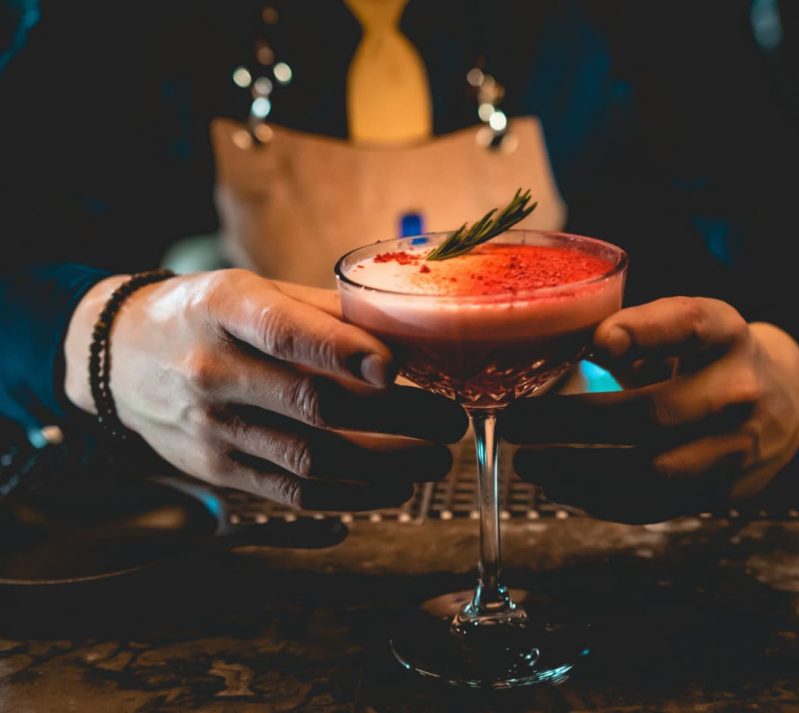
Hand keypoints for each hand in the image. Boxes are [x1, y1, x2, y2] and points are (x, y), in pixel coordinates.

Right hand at [64, 269, 467, 509]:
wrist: (120, 360)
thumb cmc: (208, 317)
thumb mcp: (253, 291)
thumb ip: (326, 312)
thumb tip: (410, 330)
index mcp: (227, 308)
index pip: (288, 332)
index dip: (345, 352)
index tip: (398, 369)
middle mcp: (214, 369)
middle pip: (314, 404)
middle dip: (396, 419)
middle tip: (450, 422)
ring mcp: (212, 427)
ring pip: (310, 459)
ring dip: (385, 466)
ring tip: (434, 461)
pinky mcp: (217, 470)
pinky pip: (291, 493)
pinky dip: (350, 496)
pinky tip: (392, 488)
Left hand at [504, 297, 798, 522]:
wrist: (787, 399)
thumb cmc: (711, 357)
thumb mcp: (686, 324)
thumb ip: (634, 330)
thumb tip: (559, 342)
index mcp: (725, 334)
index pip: (689, 326)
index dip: (643, 333)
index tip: (596, 343)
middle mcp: (738, 390)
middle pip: (654, 414)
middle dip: (575, 423)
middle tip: (518, 422)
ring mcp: (737, 447)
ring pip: (653, 471)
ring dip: (580, 473)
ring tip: (531, 465)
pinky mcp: (725, 491)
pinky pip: (657, 505)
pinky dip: (601, 501)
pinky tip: (563, 487)